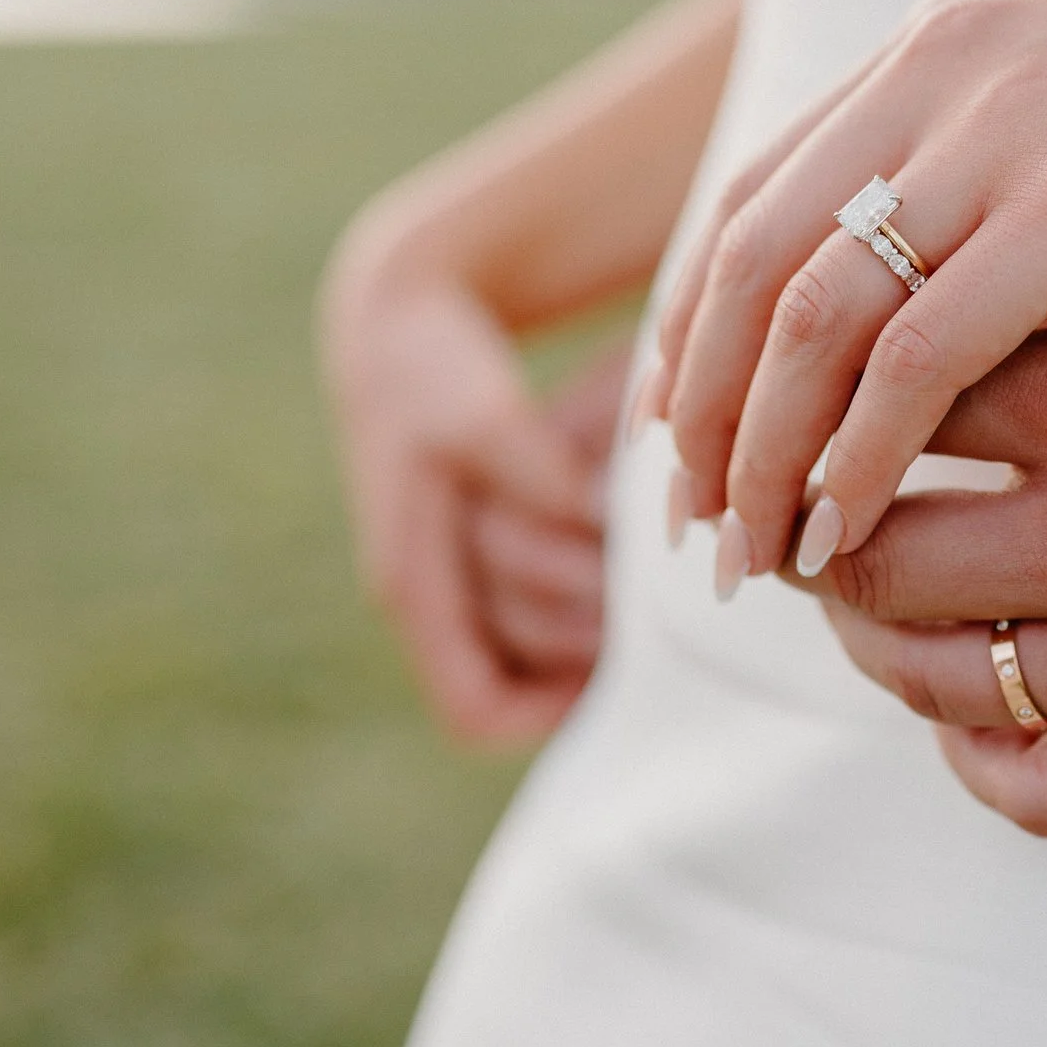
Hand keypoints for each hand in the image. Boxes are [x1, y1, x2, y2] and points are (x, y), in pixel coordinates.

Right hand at [323, 258, 623, 741]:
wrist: (393, 334)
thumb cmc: (431, 372)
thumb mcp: (478, 413)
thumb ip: (535, 471)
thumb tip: (595, 521)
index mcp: (413, 581)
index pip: (477, 708)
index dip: (549, 712)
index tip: (617, 671)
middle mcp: (426, 602)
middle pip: (517, 683)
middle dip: (585, 654)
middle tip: (653, 612)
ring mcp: (446, 587)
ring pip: (529, 657)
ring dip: (588, 635)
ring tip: (648, 594)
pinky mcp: (468, 564)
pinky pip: (527, 629)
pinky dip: (578, 617)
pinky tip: (630, 582)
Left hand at [645, 0, 1046, 582]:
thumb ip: (990, 180)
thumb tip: (919, 295)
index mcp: (936, 53)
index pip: (753, 206)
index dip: (697, 335)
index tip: (685, 443)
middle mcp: (942, 76)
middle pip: (750, 266)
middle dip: (705, 412)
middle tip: (695, 530)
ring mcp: (1007, 131)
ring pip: (809, 312)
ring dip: (766, 450)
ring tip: (756, 558)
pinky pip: (920, 349)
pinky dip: (862, 449)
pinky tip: (846, 529)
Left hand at [782, 242, 1046, 834]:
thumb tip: (945, 264)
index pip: (886, 401)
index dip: (827, 394)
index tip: (813, 389)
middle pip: (867, 554)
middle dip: (814, 529)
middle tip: (805, 502)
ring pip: (922, 675)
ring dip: (870, 635)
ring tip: (870, 588)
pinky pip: (1025, 785)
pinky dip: (970, 751)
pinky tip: (967, 700)